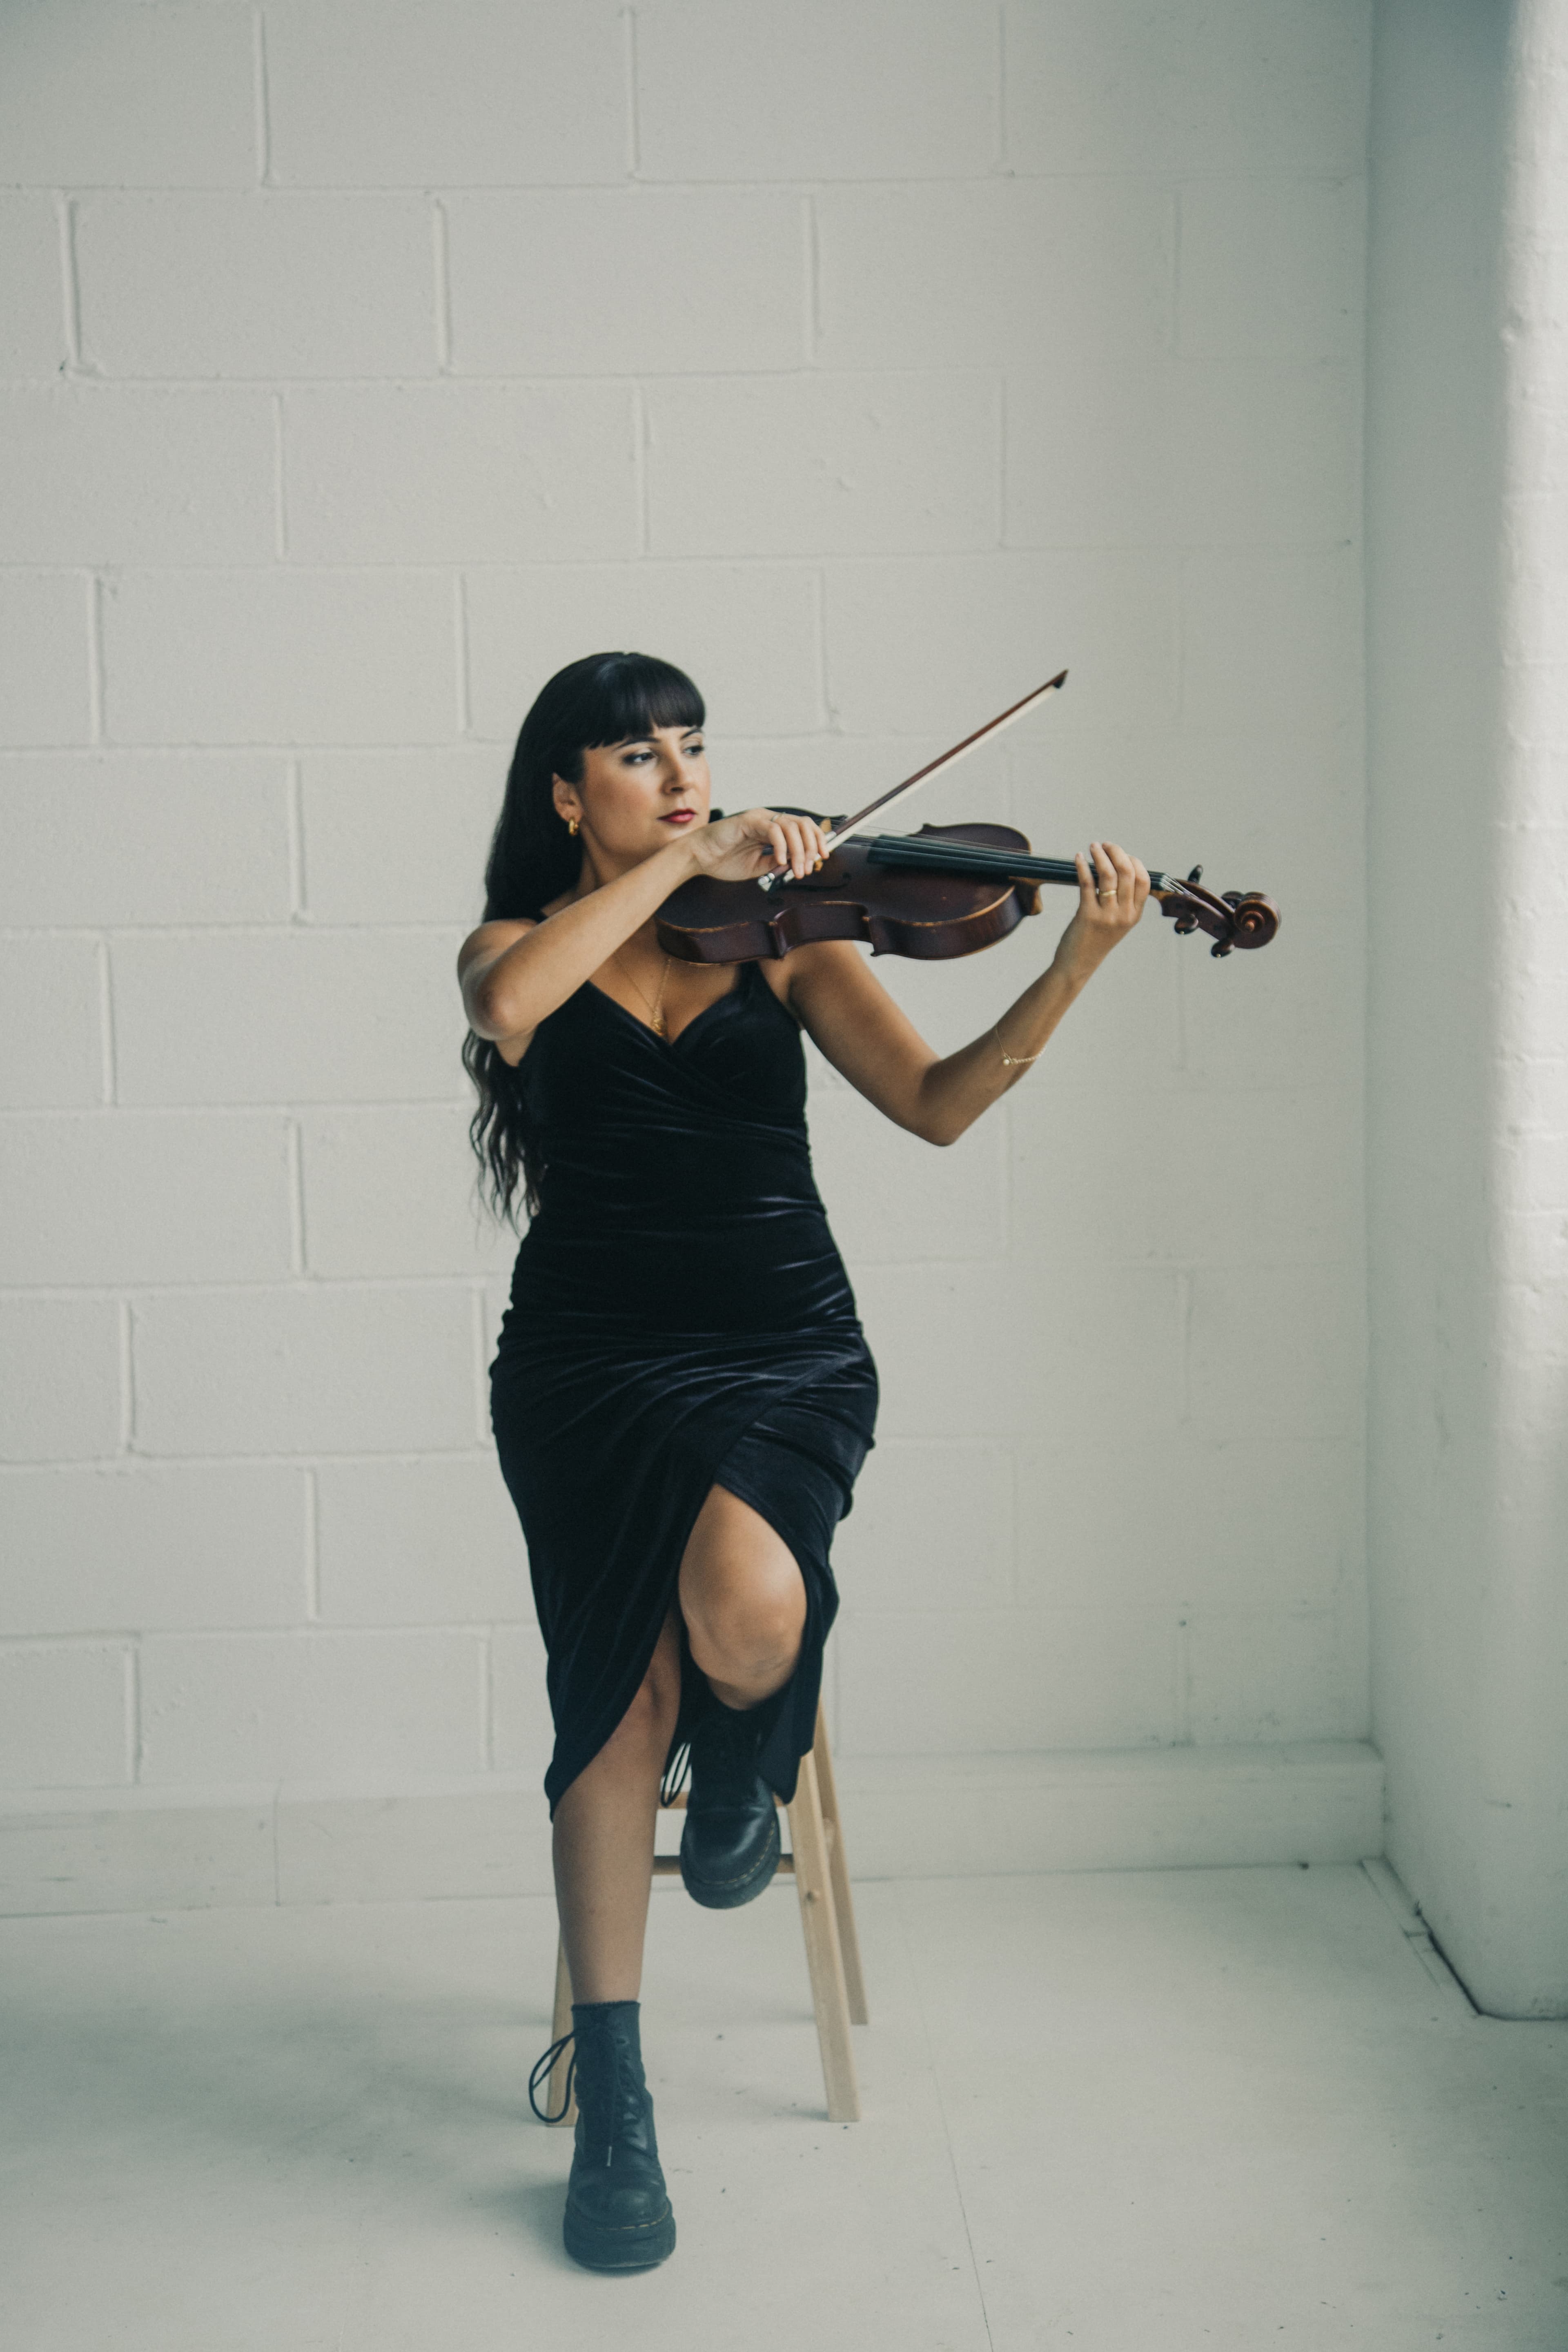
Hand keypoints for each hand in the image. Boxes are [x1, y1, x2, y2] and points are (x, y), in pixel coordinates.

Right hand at [688, 806, 829, 884]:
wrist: (699, 858)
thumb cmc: (724, 861)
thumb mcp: (759, 867)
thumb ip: (777, 862)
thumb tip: (798, 863)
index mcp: (772, 829)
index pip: (803, 828)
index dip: (817, 841)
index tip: (822, 859)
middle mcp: (768, 820)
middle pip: (803, 824)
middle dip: (812, 846)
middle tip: (810, 867)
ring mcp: (759, 818)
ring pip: (791, 827)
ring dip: (799, 851)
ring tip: (797, 870)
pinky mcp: (748, 821)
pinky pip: (773, 830)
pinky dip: (782, 846)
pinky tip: (780, 860)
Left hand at [1051, 840, 1149, 984]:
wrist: (1078, 964)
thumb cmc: (1095, 940)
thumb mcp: (1117, 923)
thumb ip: (1123, 901)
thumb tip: (1117, 868)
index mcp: (1135, 915)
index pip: (1144, 880)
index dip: (1133, 861)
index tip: (1120, 854)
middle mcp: (1124, 914)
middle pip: (1127, 872)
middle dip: (1116, 852)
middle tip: (1104, 845)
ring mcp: (1107, 915)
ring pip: (1108, 875)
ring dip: (1100, 855)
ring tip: (1092, 846)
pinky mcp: (1087, 915)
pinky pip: (1087, 883)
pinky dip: (1082, 866)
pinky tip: (1078, 858)